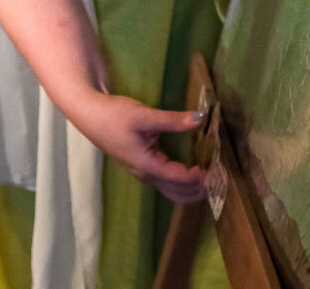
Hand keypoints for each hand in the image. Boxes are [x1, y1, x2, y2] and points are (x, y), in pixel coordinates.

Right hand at [71, 93, 207, 202]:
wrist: (90, 115)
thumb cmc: (114, 116)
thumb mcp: (144, 116)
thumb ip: (173, 120)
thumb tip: (201, 118)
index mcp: (147, 166)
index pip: (180, 180)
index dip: (201, 177)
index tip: (217, 166)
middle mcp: (146, 175)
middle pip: (178, 193)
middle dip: (200, 189)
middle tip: (219, 176)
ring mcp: (143, 172)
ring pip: (172, 191)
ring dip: (192, 188)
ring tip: (210, 175)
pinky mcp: (142, 166)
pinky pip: (167, 183)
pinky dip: (183, 182)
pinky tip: (193, 169)